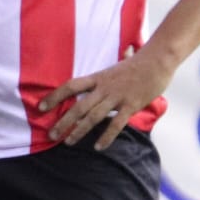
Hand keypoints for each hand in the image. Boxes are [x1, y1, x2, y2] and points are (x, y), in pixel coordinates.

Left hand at [39, 48, 174, 149]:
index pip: (70, 86)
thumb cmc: (140, 62)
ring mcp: (117, 96)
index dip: (54, 96)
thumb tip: (123, 52)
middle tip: (51, 134)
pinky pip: (116, 124)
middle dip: (63, 121)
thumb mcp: (120, 62)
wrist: (158, 61)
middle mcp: (104, 87)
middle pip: (78, 106)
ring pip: (93, 116)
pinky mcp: (131, 105)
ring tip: (68, 142)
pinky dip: (107, 137)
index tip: (40, 106)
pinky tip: (98, 147)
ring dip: (79, 131)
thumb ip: (115, 64)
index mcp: (98, 77)